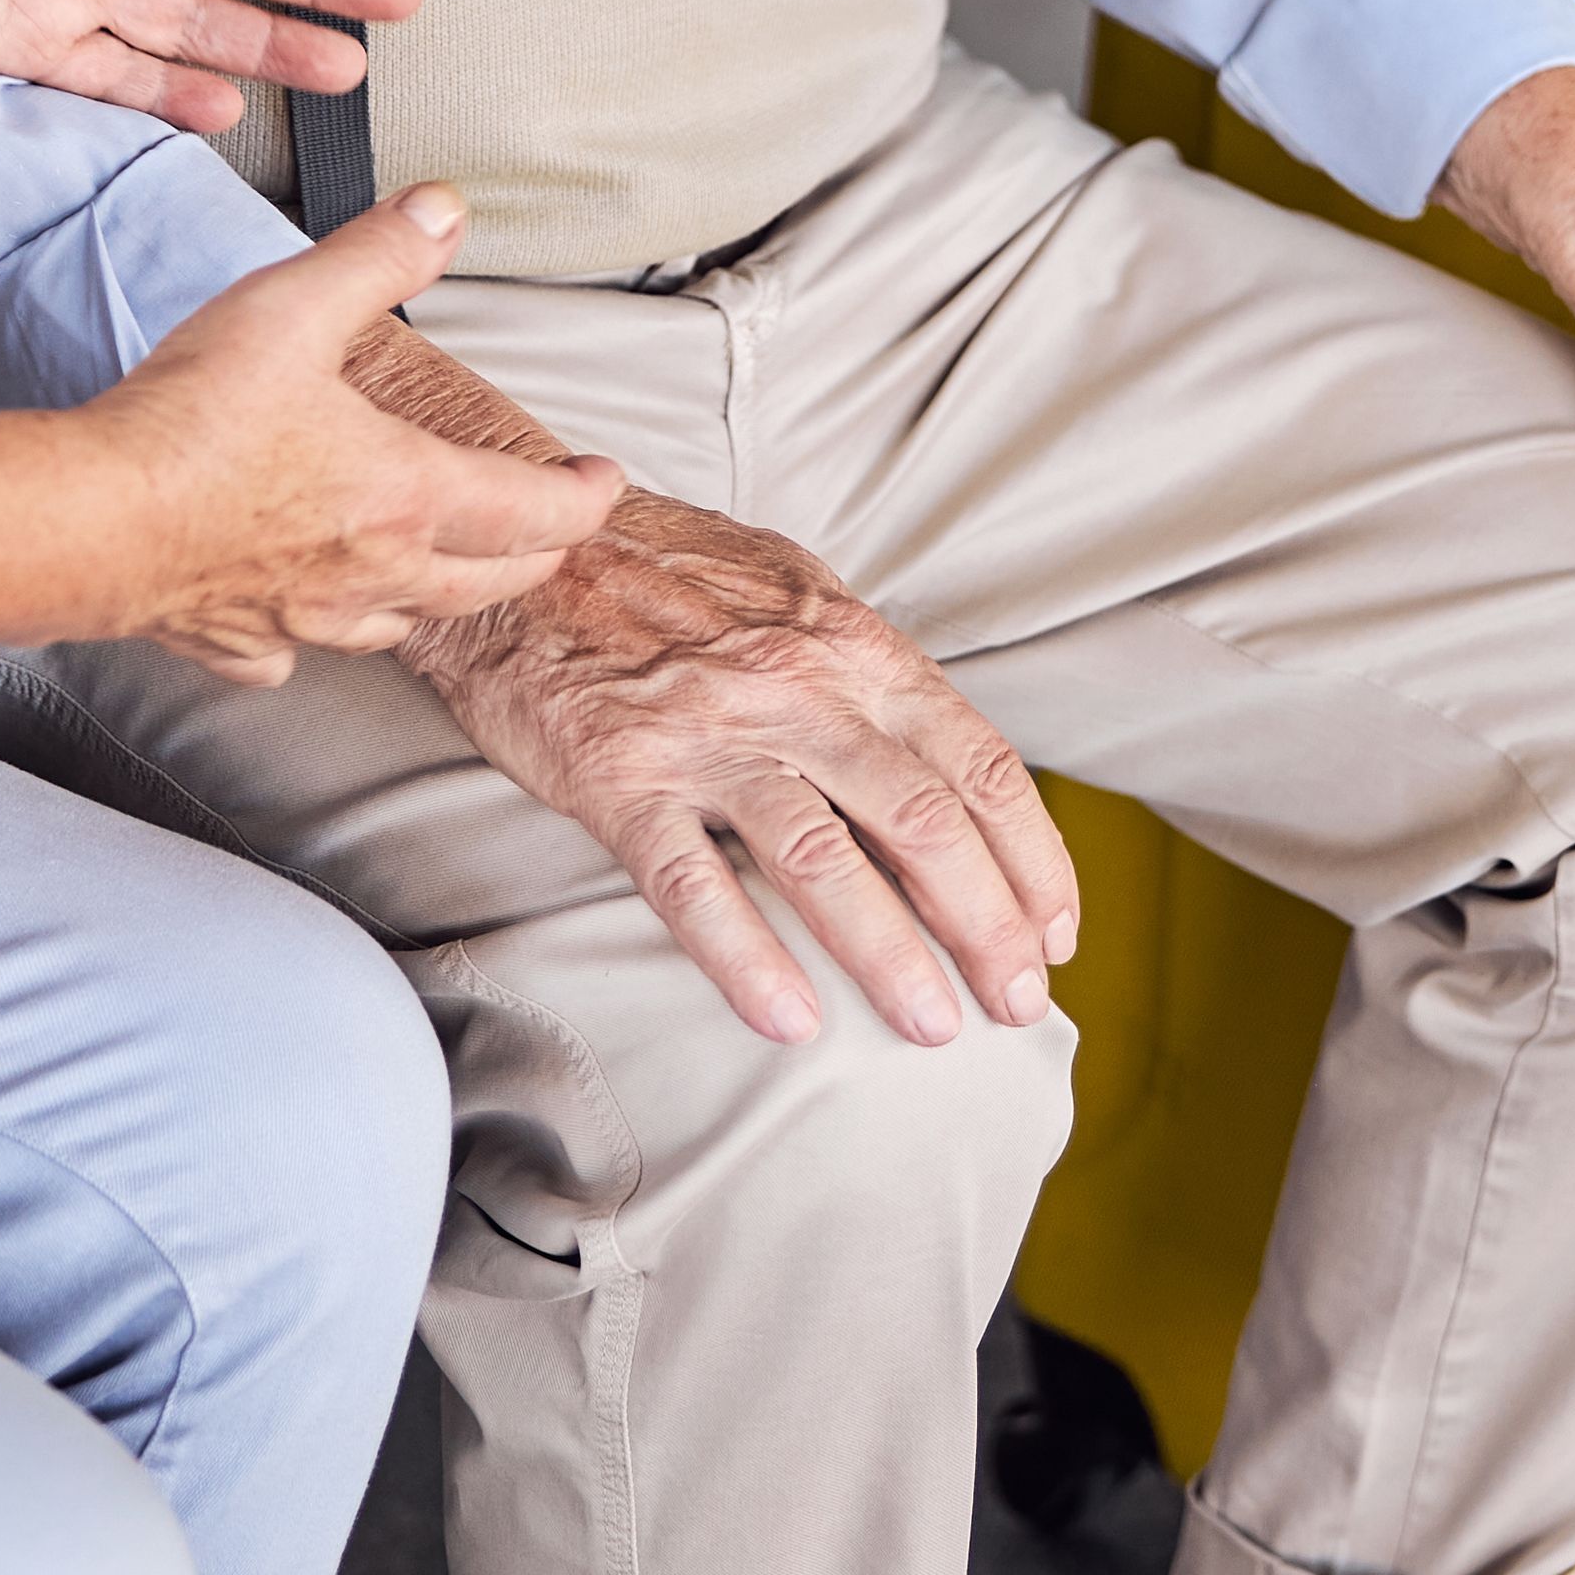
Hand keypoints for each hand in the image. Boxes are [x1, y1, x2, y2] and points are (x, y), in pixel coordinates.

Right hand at [74, 190, 619, 683]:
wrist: (91, 519)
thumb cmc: (190, 422)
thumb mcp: (295, 308)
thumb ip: (378, 257)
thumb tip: (445, 211)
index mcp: (405, 492)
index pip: (532, 510)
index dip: (582, 497)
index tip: (602, 481)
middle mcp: (372, 570)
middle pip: (488, 583)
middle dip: (534, 556)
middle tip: (552, 536)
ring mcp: (306, 617)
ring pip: (403, 624)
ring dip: (438, 598)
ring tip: (444, 575)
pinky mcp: (238, 642)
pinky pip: (294, 655)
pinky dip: (312, 637)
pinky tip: (299, 620)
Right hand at [359, 323, 1079, 1047]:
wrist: (521, 547)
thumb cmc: (667, 578)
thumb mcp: (795, 597)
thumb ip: (869, 678)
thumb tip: (948, 772)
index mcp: (852, 645)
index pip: (977, 762)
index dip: (1032, 857)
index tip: (1053, 932)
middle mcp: (794, 685)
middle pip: (923, 819)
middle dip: (986, 923)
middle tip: (1017, 1004)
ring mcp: (706, 733)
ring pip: (823, 860)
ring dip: (890, 955)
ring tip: (933, 1026)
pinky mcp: (619, 777)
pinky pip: (692, 884)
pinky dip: (746, 960)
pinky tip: (791, 1022)